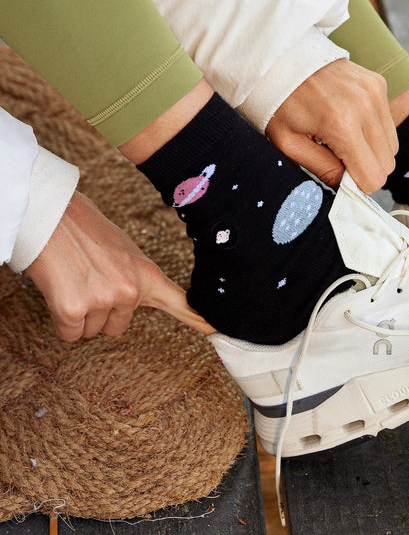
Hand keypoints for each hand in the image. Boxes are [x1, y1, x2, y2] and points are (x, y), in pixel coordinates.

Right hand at [26, 191, 214, 339]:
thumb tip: (137, 298)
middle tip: (89, 281)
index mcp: (147, 275)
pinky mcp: (73, 309)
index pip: (180, 303)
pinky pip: (70, 333)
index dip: (199, 320)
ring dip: (81, 314)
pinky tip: (60, 291)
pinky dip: (63, 321)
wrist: (52, 215)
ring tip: (74, 280)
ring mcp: (102, 301)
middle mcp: (130, 292)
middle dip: (102, 312)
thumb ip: (136, 278)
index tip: (216, 330)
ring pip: (91, 331)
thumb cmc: (86, 231)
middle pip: (117, 327)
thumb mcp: (126, 253)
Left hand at [266, 60, 398, 192]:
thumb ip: (323, 170)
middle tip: (339, 156)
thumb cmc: (280, 103)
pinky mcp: (378, 83)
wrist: (281, 59)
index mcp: (342, 126)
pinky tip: (349, 119)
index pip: (374, 177)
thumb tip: (348, 188)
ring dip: (371, 148)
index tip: (340, 175)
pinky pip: (388, 122)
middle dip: (366, 167)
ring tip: (343, 137)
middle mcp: (366, 107)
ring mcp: (375, 92)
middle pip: (388, 163)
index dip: (358, 184)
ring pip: (392, 144)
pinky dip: (372, 128)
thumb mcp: (289, 144)